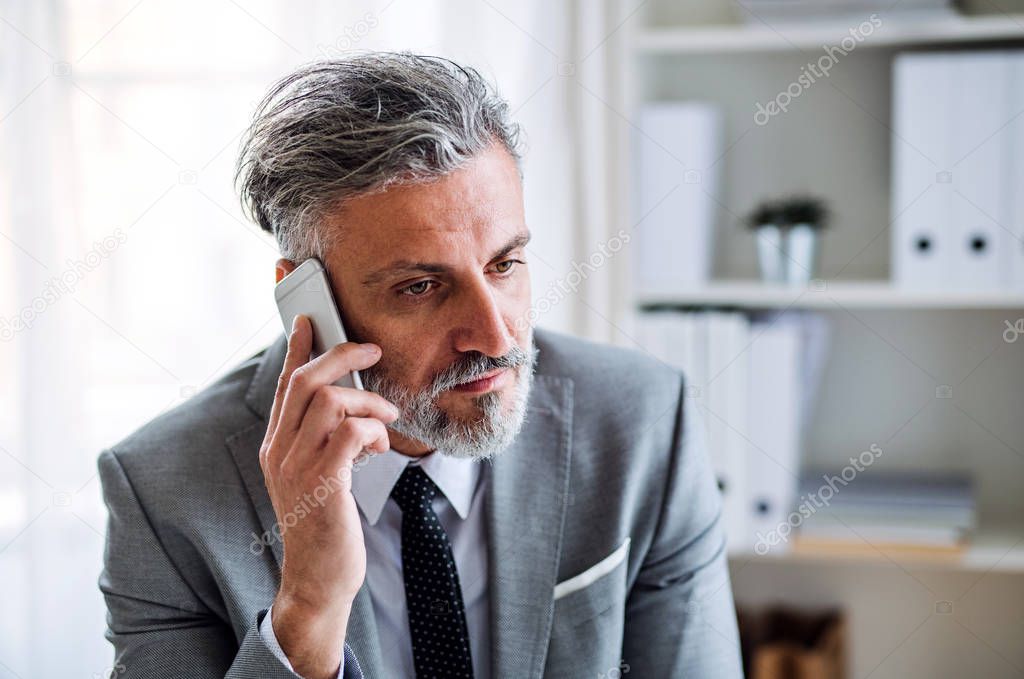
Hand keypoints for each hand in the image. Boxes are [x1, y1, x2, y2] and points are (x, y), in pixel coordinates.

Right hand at [259, 314, 398, 677]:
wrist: (319, 578)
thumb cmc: (326, 523)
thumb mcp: (320, 475)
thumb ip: (327, 440)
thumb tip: (354, 405)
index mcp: (277, 445)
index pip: (284, 385)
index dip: (297, 349)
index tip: (310, 320)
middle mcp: (279, 451)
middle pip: (304, 381)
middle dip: (341, 355)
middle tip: (372, 351)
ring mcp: (297, 467)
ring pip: (327, 401)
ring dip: (367, 400)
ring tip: (387, 416)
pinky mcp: (322, 485)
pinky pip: (349, 433)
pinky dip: (371, 431)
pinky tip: (380, 447)